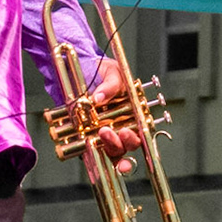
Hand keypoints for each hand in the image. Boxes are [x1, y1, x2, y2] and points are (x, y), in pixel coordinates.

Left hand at [86, 59, 145, 174]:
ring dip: (105, 146)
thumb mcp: (112, 72)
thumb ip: (111, 85)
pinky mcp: (86, 137)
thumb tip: (99, 97)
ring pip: (108, 152)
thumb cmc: (104, 71)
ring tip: (99, 133)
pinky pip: (89, 151)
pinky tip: (86, 146)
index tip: (125, 133)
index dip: (133, 139)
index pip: (138, 134)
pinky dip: (89, 152)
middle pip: (123, 147)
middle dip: (117, 144)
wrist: (83, 68)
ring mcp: (102, 134)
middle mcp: (119, 128)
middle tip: (107, 131)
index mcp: (132, 115)